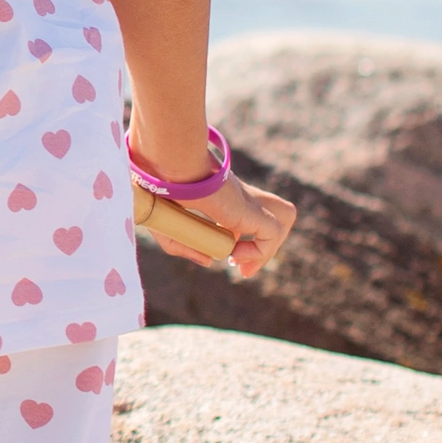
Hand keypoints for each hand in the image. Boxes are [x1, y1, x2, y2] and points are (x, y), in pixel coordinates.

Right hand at [156, 173, 295, 279]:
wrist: (164, 172)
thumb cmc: (157, 193)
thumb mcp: (168, 229)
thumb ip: (186, 247)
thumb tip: (210, 261)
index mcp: (221, 196)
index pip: (247, 216)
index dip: (244, 242)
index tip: (228, 259)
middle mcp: (239, 196)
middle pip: (274, 213)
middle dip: (266, 246)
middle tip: (243, 270)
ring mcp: (246, 200)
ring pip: (284, 215)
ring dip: (271, 244)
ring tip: (243, 261)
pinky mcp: (249, 208)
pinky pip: (272, 232)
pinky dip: (260, 250)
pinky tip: (234, 254)